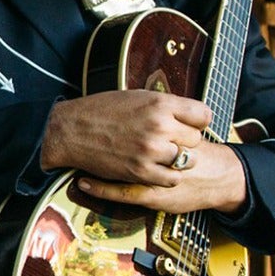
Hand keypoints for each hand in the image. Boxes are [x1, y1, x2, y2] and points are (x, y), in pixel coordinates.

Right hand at [39, 90, 247, 213]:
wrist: (71, 131)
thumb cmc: (101, 110)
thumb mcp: (136, 96)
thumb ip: (164, 105)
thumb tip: (186, 114)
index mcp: (160, 103)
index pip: (203, 115)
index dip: (197, 121)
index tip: (189, 124)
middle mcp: (159, 126)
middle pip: (195, 139)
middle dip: (185, 140)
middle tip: (170, 140)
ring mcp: (150, 150)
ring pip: (187, 160)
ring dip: (178, 159)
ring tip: (164, 155)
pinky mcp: (141, 171)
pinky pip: (171, 178)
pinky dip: (168, 175)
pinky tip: (158, 168)